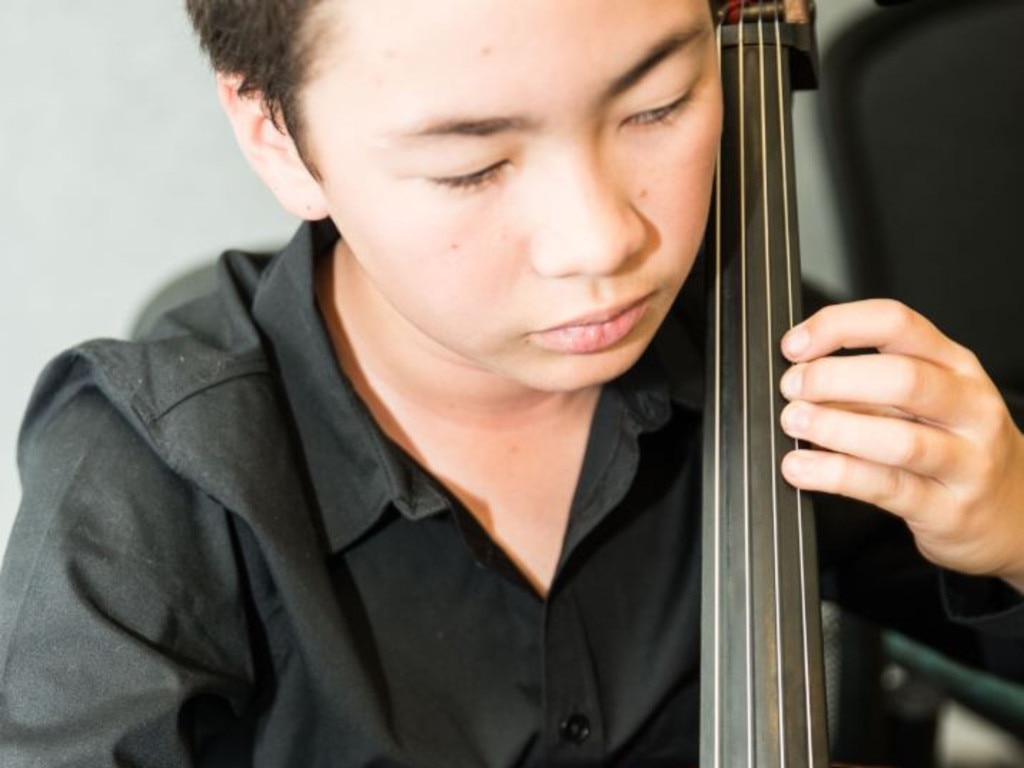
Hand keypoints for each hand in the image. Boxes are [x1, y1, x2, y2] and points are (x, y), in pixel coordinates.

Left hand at [778, 299, 1023, 592]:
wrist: (1016, 514)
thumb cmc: (956, 446)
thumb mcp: (926, 400)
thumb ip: (869, 383)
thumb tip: (798, 372)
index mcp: (956, 365)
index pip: (897, 324)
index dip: (838, 327)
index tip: (794, 345)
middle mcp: (968, 407)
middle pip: (903, 378)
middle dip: (834, 378)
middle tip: (791, 388)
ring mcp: (966, 461)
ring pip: (899, 438)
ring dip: (834, 427)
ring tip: (795, 422)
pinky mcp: (949, 510)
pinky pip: (887, 488)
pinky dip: (835, 475)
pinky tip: (802, 468)